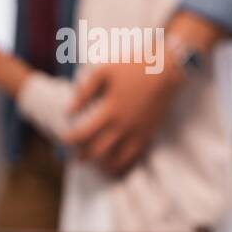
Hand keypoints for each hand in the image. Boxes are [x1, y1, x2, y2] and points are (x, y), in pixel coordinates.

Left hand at [65, 60, 185, 175]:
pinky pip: (136, 156)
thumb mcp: (104, 72)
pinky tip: (116, 162)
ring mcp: (138, 131)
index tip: (63, 140)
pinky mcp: (149, 132)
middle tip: (75, 156)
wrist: (168, 68)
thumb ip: (84, 91)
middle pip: (98, 152)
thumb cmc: (134, 66)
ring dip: (103, 165)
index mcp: (110, 110)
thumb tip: (68, 111)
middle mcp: (123, 125)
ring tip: (95, 163)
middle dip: (83, 156)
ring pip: (118, 160)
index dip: (70, 140)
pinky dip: (123, 163)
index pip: (83, 134)